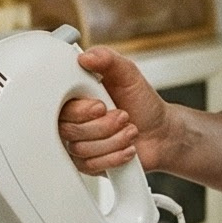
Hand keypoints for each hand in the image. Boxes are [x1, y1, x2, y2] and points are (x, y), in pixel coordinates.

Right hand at [58, 46, 170, 175]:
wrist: (161, 132)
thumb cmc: (143, 103)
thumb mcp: (128, 74)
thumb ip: (108, 60)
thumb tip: (86, 56)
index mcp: (77, 97)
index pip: (60, 106)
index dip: (82, 110)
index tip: (101, 105)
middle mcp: (74, 120)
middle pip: (69, 130)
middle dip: (103, 126)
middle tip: (124, 116)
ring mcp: (79, 143)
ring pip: (81, 149)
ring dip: (113, 141)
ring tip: (131, 131)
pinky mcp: (88, 163)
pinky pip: (89, 166)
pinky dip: (114, 157)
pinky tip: (127, 148)